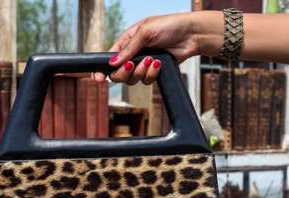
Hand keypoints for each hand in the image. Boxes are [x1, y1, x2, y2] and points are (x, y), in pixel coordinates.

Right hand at [94, 11, 223, 84]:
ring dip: (142, 72)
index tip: (97, 78)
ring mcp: (143, 64)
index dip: (102, 69)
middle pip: (118, 73)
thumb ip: (128, 48)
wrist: (191, 35)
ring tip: (152, 60)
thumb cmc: (169, 26)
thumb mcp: (145, 32)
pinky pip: (147, 81)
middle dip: (125, 72)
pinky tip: (159, 63)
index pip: (109, 58)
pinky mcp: (154, 72)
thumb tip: (113, 62)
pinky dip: (152, 74)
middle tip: (134, 64)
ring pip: (133, 80)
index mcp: (126, 41)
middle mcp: (133, 54)